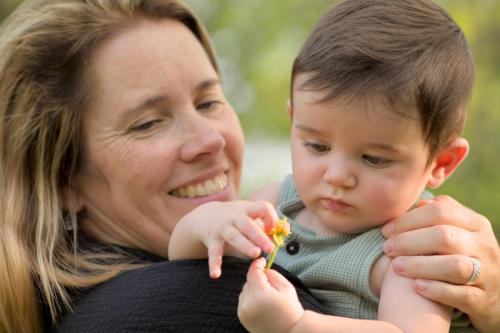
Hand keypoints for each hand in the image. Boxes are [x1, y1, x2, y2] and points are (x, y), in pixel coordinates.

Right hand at [194, 200, 277, 278]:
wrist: (207, 216)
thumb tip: (284, 233)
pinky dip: (214, 263)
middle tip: (270, 248)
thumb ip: (268, 226)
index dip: (271, 217)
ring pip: (234, 236)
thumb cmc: (238, 219)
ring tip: (255, 254)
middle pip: (248, 225)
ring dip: (245, 245)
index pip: (262, 207)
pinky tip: (216, 274)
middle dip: (260, 236)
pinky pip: (214, 252)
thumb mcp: (251, 217)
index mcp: (248, 210)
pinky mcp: (212, 240)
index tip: (273, 228)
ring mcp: (222, 228)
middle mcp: (234, 217)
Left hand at [238, 257, 304, 332]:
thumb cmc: (290, 309)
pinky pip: (243, 300)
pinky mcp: (241, 317)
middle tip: (270, 285)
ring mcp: (243, 311)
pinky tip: (262, 304)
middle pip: (248, 280)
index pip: (253, 271)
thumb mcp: (286, 287)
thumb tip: (262, 269)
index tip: (263, 260)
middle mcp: (248, 302)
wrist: (289, 332)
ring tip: (267, 297)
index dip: (258, 263)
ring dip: (253, 288)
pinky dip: (250, 298)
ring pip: (245, 289)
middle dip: (258, 279)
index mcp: (260, 294)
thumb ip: (272, 274)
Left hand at [382, 195, 499, 332]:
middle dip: (410, 241)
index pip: (441, 211)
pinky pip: (461, 295)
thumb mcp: (456, 231)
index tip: (386, 230)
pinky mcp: (484, 300)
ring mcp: (488, 273)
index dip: (409, 219)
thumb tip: (416, 203)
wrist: (490, 295)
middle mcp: (485, 245)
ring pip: (455, 266)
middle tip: (387, 248)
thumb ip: (436, 216)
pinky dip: (437, 290)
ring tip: (396, 267)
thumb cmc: (459, 255)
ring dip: (420, 265)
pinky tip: (416, 287)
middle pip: (445, 236)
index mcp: (475, 223)